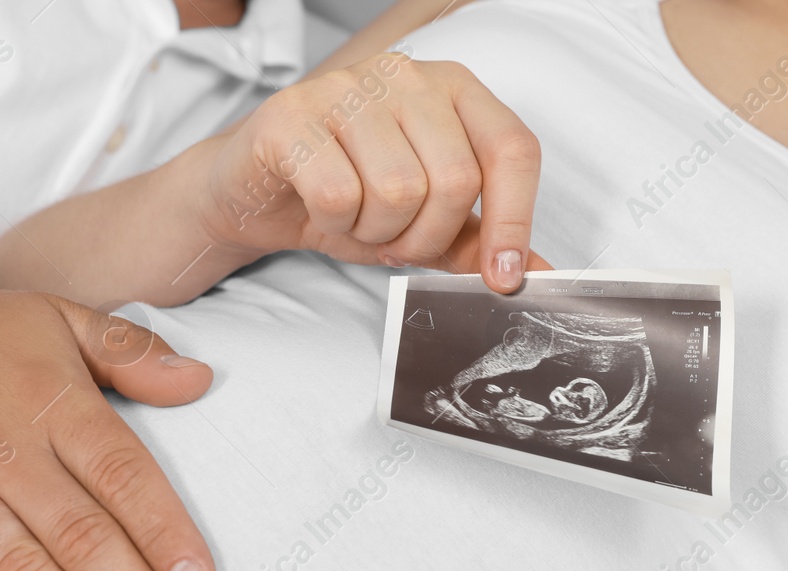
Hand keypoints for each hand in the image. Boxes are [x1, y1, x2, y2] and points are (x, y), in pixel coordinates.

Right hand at [200, 53, 546, 292]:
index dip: (515, 220)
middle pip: (456, 180)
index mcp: (451, 89)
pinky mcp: (292, 115)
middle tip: (395, 241)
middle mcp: (404, 75)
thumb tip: (532, 272)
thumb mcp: (421, 223)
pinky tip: (321, 211)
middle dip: (426, 237)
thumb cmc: (344, 197)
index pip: (511, 148)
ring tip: (356, 221)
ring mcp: (345, 87)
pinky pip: (340, 195)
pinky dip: (334, 224)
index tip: (502, 278)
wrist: (255, 192)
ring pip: (399, 191)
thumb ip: (476, 240)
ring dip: (376, 232)